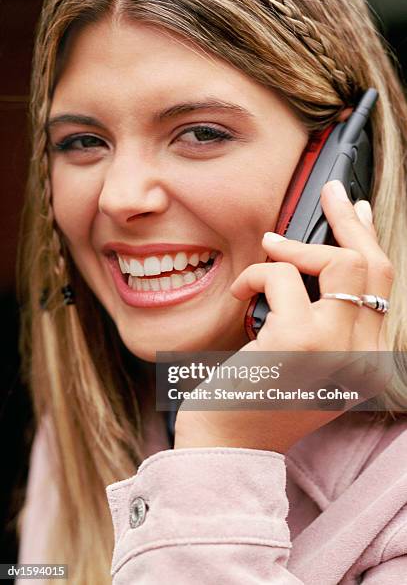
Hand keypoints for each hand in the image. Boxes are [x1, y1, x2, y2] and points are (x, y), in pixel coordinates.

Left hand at [174, 180, 394, 452]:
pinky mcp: (297, 339)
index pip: (382, 289)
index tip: (357, 211)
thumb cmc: (256, 400)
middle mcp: (363, 357)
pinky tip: (239, 293)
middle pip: (373, 267)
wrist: (225, 444)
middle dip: (350, 220)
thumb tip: (320, 259)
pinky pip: (282, 275)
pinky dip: (256, 274)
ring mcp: (335, 348)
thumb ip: (323, 321)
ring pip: (338, 263)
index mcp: (366, 362)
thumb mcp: (305, 363)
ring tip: (269, 246)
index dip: (370, 242)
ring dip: (294, 247)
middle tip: (333, 190)